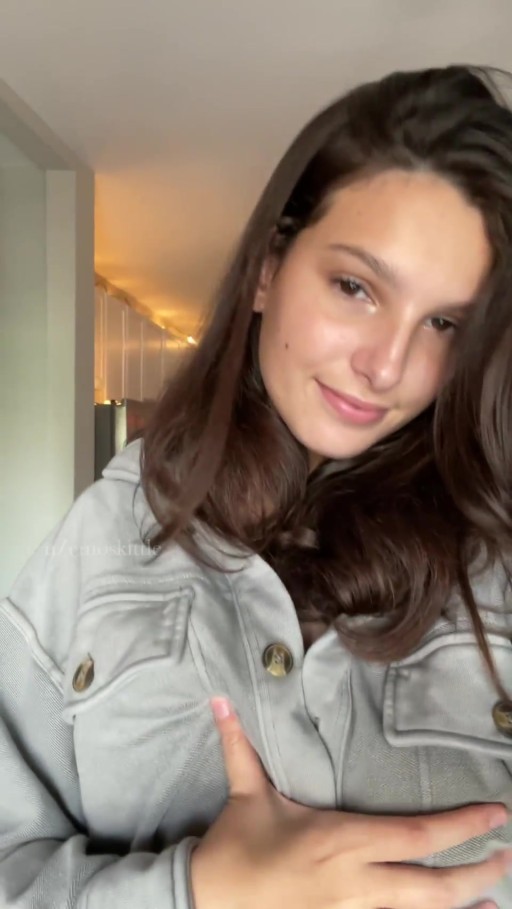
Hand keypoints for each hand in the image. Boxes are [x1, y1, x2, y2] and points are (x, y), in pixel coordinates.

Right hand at [190, 697, 509, 908]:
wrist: (208, 905)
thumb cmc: (236, 848)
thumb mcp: (246, 793)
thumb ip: (240, 744)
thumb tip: (221, 699)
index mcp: (340, 839)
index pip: (415, 835)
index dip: (463, 827)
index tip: (496, 815)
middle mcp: (355, 881)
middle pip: (432, 885)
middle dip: (477, 872)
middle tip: (508, 856)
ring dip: (462, 906)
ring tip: (495, 899)